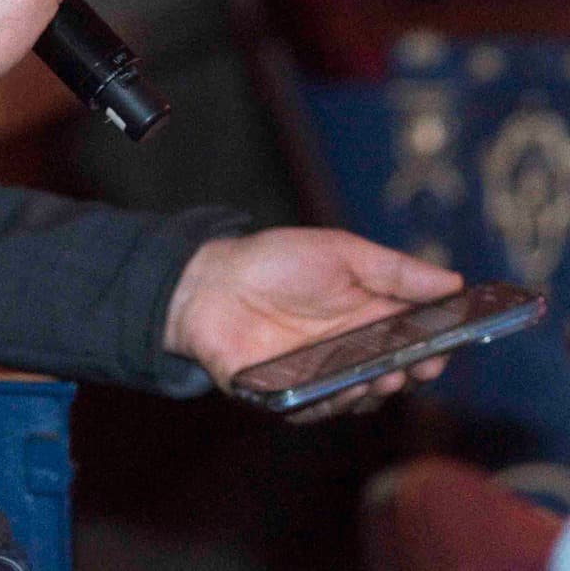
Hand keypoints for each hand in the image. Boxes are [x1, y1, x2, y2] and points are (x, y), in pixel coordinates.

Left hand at [163, 228, 463, 422]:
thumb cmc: (272, 262)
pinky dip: (335, 403)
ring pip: (362, 396)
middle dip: (412, 373)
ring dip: (376, 390)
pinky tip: (342, 389)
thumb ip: (395, 270)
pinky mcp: (290, 395)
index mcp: (368, 316)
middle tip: (417, 365)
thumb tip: (455, 282)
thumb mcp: (341, 252)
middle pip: (395, 373)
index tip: (447, 344)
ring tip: (380, 377)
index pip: (415, 339)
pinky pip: (320, 408)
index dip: (435, 345)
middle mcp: (350, 351)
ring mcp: (321, 375)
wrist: (206, 281)